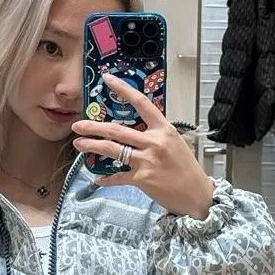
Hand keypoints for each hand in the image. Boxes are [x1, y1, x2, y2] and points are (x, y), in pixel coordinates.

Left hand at [71, 74, 213, 218]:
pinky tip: (97, 179)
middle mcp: (154, 142)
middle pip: (117, 130)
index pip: (140, 103)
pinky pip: (117, 177)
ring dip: (92, 146)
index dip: (122, 89)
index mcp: (164, 129)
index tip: (107, 79)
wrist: (197, 195)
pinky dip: (106, 179)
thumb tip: (135, 129)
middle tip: (77, 125)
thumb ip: (155, 134)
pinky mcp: (142, 179)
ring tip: (78, 144)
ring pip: (113, 149)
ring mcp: (147, 161)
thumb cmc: (186, 169)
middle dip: (93, 126)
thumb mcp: (174, 143)